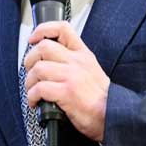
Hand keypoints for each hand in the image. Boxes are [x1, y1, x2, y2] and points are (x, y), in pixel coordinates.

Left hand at [24, 21, 109, 142]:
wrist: (115, 116)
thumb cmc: (102, 99)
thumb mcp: (91, 71)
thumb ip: (73, 62)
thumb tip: (48, 61)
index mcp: (83, 55)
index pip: (62, 29)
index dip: (43, 30)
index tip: (33, 39)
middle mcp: (77, 62)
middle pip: (43, 48)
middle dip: (30, 60)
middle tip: (31, 72)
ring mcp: (72, 76)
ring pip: (38, 68)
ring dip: (30, 82)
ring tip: (33, 91)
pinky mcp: (67, 93)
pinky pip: (39, 88)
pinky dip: (32, 96)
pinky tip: (36, 102)